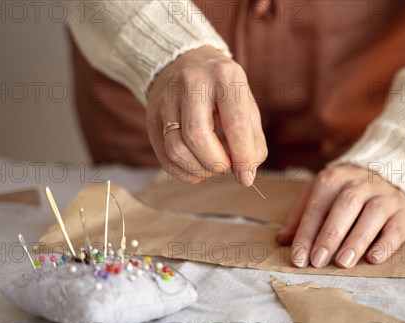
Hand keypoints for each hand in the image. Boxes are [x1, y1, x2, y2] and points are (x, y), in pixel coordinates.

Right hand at [147, 46, 266, 184]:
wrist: (185, 64)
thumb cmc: (223, 91)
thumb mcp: (246, 106)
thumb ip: (253, 140)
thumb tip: (246, 174)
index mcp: (224, 76)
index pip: (234, 123)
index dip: (242, 157)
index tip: (246, 177)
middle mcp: (191, 82)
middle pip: (198, 136)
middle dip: (217, 163)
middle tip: (227, 167)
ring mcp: (166, 99)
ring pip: (176, 149)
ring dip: (199, 170)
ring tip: (212, 166)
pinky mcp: (152, 117)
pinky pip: (164, 157)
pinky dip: (184, 172)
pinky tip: (197, 167)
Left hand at [276, 165, 404, 267]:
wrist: (395, 176)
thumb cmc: (349, 192)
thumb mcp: (322, 196)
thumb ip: (302, 215)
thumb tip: (281, 238)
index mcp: (336, 177)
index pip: (318, 204)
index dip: (306, 232)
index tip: (298, 257)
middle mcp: (362, 182)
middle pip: (346, 205)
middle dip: (330, 235)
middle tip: (318, 261)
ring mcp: (387, 195)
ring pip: (373, 213)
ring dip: (357, 239)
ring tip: (343, 262)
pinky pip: (397, 226)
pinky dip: (386, 243)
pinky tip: (374, 258)